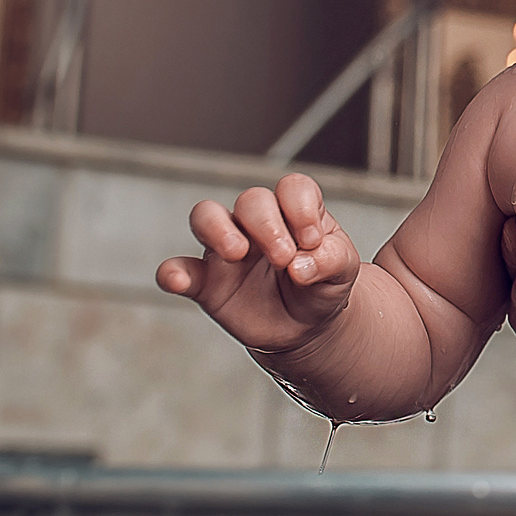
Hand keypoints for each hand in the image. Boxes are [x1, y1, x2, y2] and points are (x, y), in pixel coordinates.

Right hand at [157, 173, 362, 354]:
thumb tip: (302, 266)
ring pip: (207, 216)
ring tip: (238, 253)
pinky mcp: (205, 282)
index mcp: (295, 212)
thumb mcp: (342, 273)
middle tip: (283, 258)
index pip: (292, 187)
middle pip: (251, 199)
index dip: (301, 208)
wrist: (306, 328)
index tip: (312, 240)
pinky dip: (173, 271)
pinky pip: (178, 268)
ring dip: (218, 229)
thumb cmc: (322, 286)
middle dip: (268, 225)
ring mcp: (227, 249)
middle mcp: (258, 223)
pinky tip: (178, 279)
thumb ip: (332, 261)